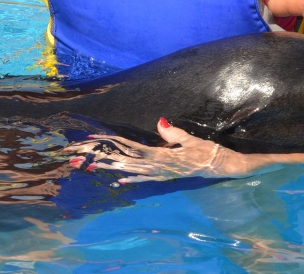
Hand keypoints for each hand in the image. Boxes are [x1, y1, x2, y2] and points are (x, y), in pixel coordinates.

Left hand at [63, 118, 276, 183]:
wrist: (223, 167)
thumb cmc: (209, 151)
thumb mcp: (192, 141)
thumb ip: (174, 133)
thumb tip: (159, 121)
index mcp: (161, 155)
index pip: (128, 148)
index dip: (109, 144)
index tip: (91, 139)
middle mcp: (157, 167)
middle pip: (123, 160)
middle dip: (100, 156)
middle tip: (79, 155)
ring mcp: (160, 173)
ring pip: (130, 170)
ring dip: (111, 168)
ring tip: (91, 166)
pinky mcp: (166, 176)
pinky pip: (146, 180)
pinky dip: (133, 181)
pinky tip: (121, 183)